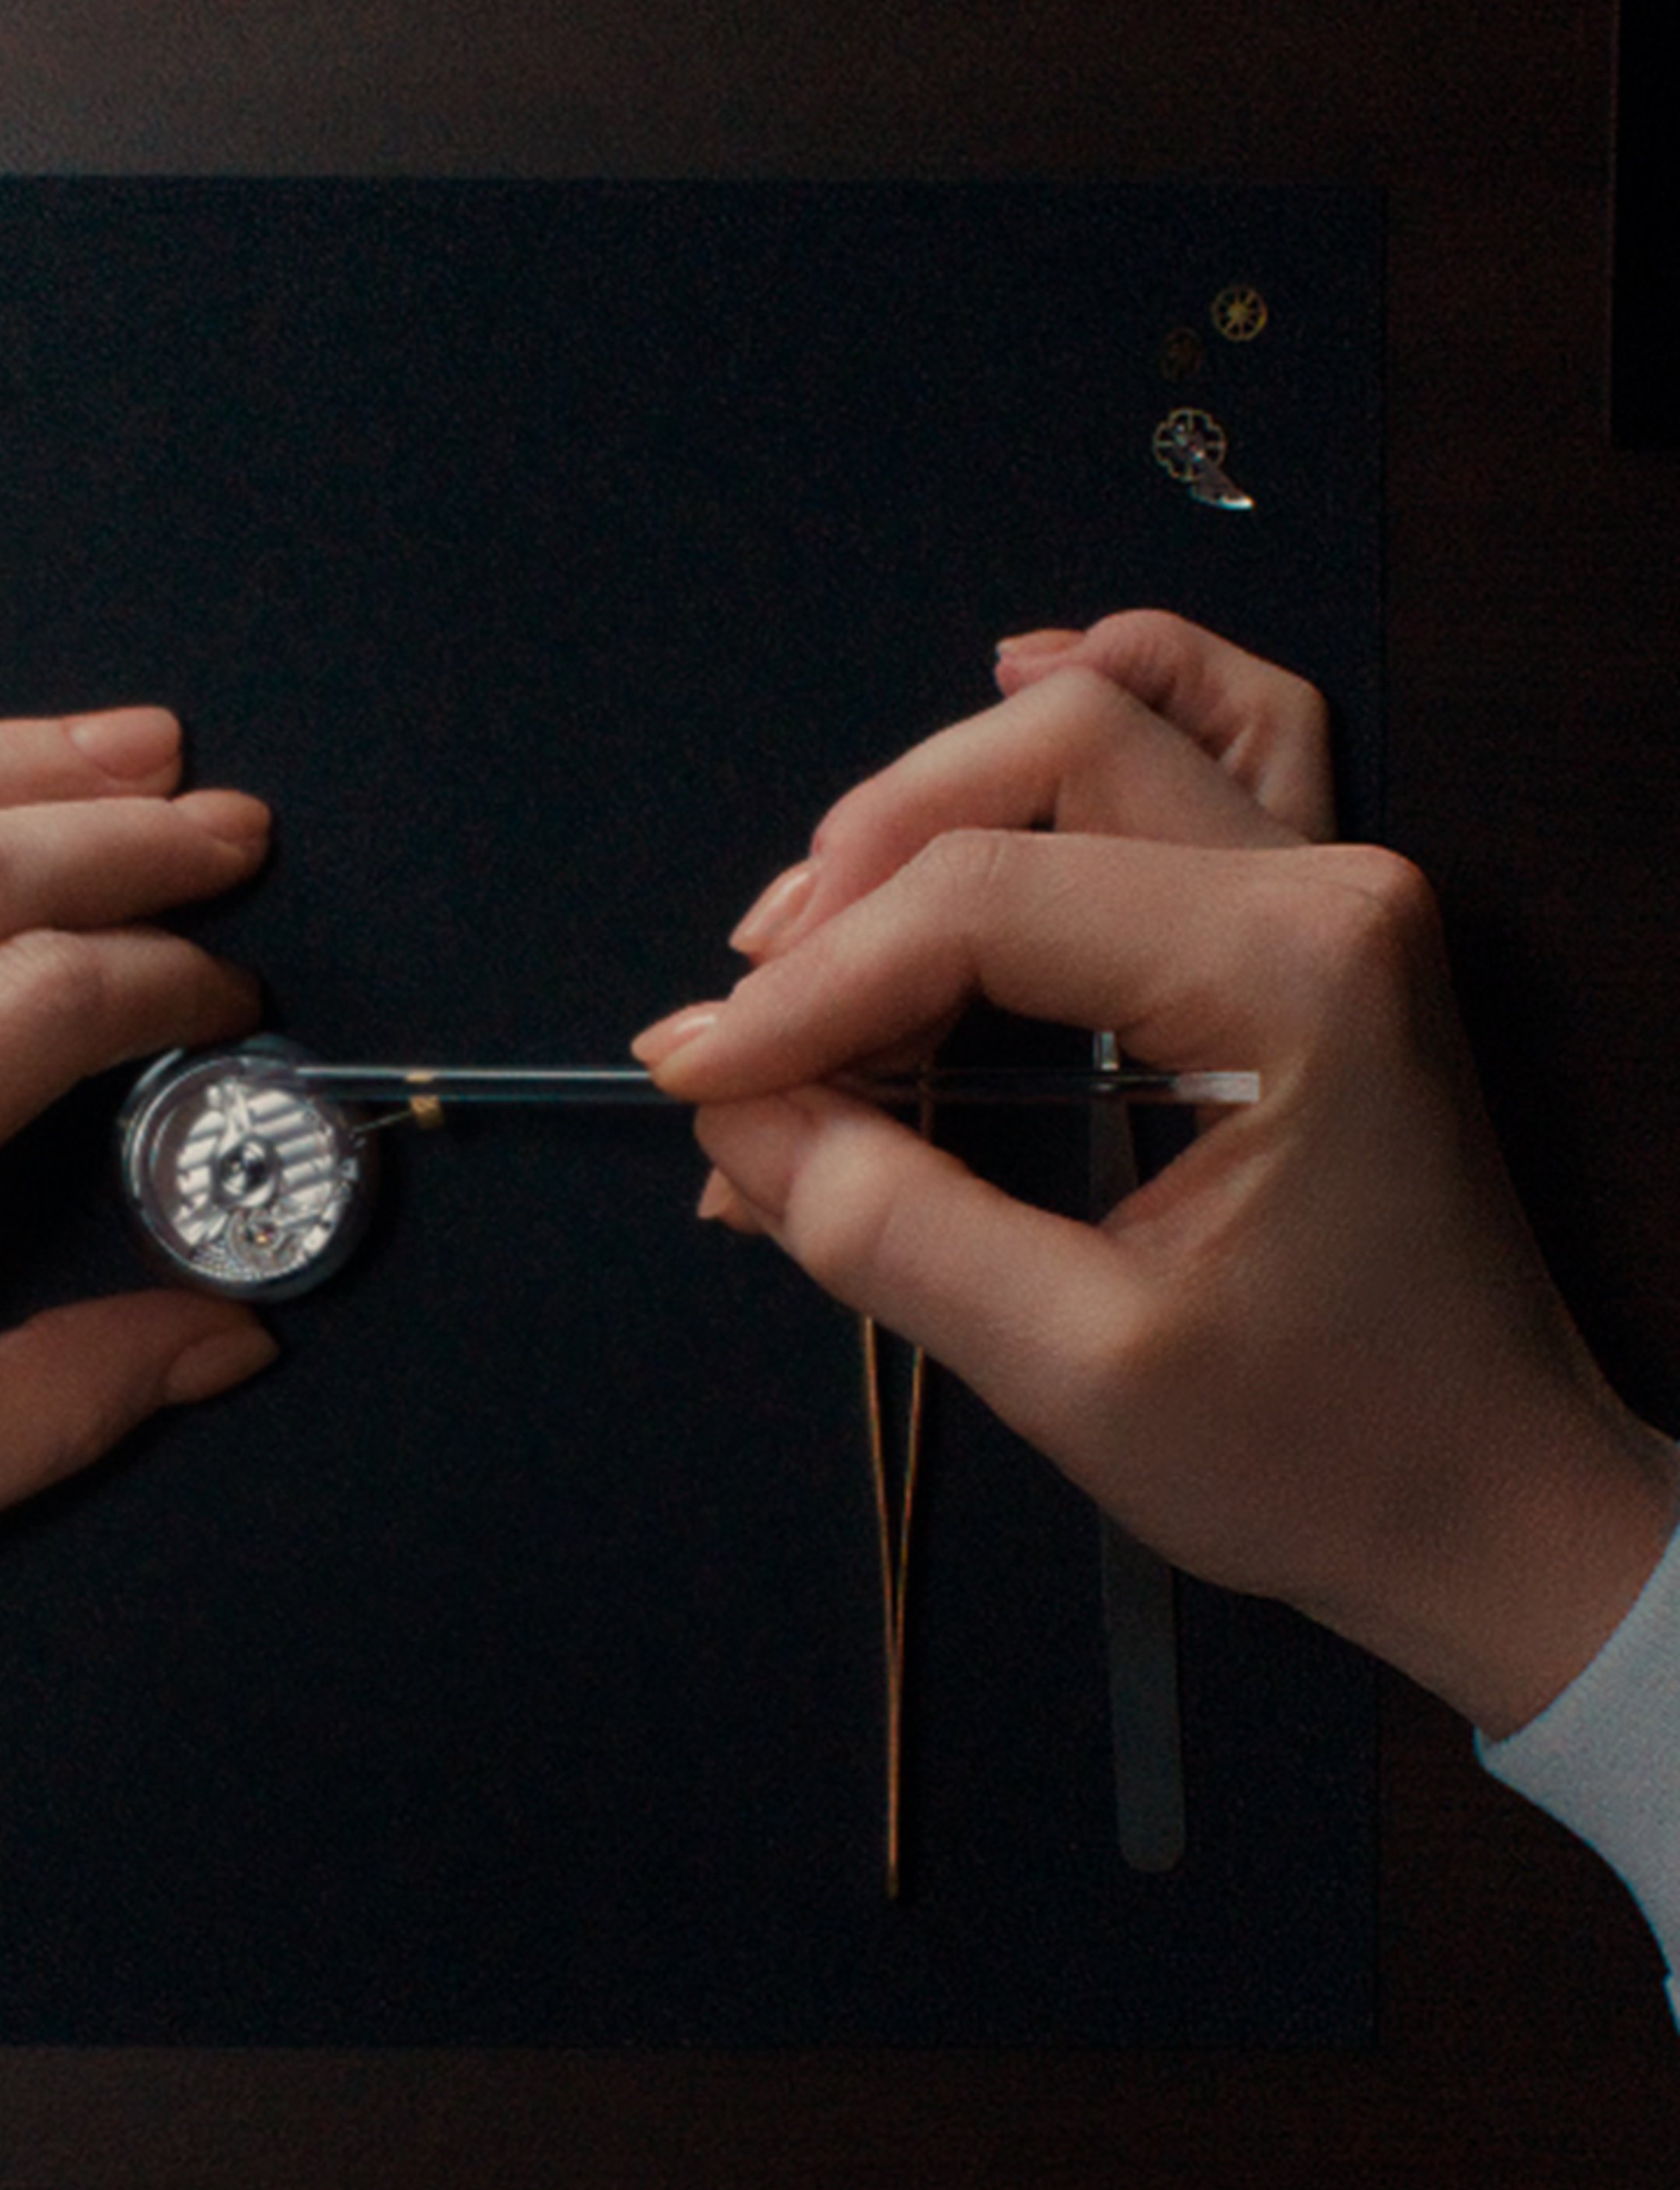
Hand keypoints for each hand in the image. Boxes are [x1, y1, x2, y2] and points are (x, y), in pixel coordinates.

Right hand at [637, 614, 1677, 1736]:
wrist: (1496, 1507)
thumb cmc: (1315, 1454)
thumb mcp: (1072, 1370)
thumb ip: (884, 1226)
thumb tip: (730, 1118)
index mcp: (1287, 974)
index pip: (981, 904)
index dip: (809, 987)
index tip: (692, 1081)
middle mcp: (1325, 884)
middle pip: (1040, 759)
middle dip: (858, 874)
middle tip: (751, 1020)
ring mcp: (1337, 883)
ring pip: (1104, 733)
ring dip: (937, 803)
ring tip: (816, 927)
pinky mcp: (1319, 918)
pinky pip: (1226, 735)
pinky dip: (1114, 699)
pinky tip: (1014, 682)